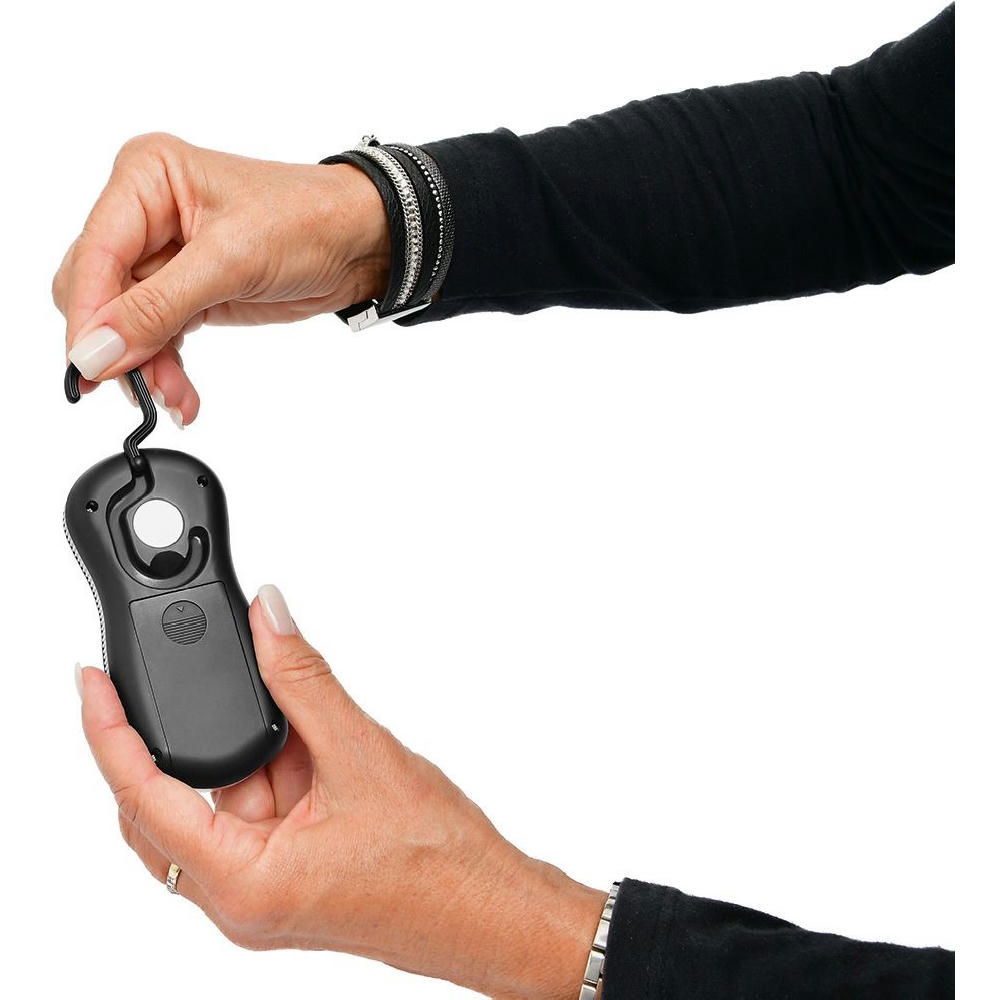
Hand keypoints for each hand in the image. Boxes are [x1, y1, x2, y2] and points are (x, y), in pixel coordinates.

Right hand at [52, 134, 389, 425]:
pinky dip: (164, 365)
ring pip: (123, 322)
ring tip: (173, 396)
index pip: (94, 254)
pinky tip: (181, 391)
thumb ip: (157, 308)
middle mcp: (145, 212)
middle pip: (98, 291)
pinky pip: (154, 334)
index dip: (88, 316)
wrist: (360, 241)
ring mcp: (164, 255)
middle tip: (138, 386)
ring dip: (145, 364)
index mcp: (145, 177)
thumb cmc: (308, 221)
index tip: (88, 367)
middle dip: (118, 344)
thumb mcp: (230, 261)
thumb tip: (96, 350)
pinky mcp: (186, 290)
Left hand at [78, 584, 603, 999]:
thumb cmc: (439, 864)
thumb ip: (306, 680)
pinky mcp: (287, 873)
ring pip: (219, 801)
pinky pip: (254, 810)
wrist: (491, 907)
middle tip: (204, 677)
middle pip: (171, 802)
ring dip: (249, 751)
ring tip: (304, 726)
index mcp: (243, 884)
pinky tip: (312, 745)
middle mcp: (239, 897)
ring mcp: (262, 888)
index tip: (90, 682)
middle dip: (191, 736)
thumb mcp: (363, 754)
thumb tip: (271, 619)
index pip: (141, 799)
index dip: (108, 733)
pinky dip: (273, 767)